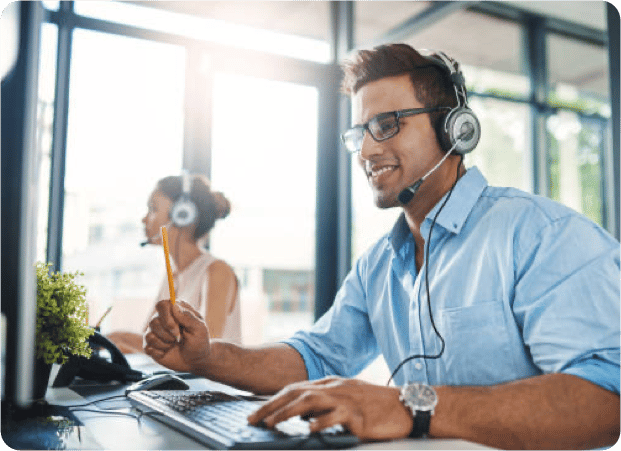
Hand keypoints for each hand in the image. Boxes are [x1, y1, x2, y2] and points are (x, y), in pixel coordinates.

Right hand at [143, 299, 211, 373]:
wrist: (196, 360)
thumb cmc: (199, 341)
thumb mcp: (199, 328)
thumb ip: (188, 316)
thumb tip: (174, 305)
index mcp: (175, 310)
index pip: (162, 305)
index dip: (167, 317)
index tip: (177, 327)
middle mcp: (162, 319)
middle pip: (153, 321)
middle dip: (167, 333)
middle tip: (179, 338)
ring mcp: (155, 332)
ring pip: (149, 335)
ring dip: (165, 343)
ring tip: (174, 344)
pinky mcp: (150, 345)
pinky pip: (147, 347)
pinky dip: (159, 352)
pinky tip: (167, 352)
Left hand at [247, 377, 412, 440]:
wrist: (406, 406)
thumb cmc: (377, 404)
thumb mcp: (347, 397)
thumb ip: (325, 403)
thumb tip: (302, 414)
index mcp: (331, 383)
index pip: (296, 389)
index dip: (274, 400)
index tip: (257, 412)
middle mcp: (335, 387)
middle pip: (296, 393)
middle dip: (272, 406)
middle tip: (253, 419)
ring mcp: (345, 399)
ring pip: (310, 401)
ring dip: (287, 412)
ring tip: (272, 424)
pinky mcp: (357, 415)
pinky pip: (336, 417)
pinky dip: (321, 422)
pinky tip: (308, 429)